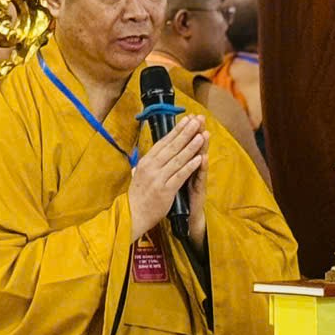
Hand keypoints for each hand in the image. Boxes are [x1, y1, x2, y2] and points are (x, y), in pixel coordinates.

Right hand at [128, 115, 207, 243]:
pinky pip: (180, 176)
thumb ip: (146, 164)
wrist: (132, 215)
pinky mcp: (165, 190)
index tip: (187, 120)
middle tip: (197, 121)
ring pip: (178, 159)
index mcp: (146, 162)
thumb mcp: (139, 175)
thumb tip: (152, 154)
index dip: (176, 130)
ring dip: (191, 147)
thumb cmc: (137, 195)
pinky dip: (190, 166)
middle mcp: (151, 167)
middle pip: (172, 147)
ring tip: (201, 136)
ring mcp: (158, 178)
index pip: (163, 142)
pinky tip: (199, 158)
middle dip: (186, 133)